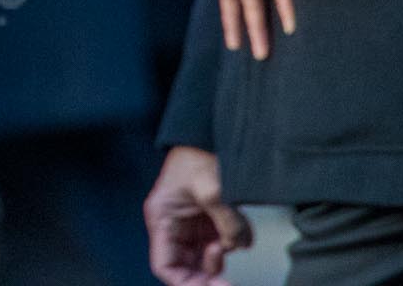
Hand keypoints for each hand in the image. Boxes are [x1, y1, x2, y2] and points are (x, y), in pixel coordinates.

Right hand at [144, 146, 250, 284]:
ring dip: (222, 257)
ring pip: (205, 259)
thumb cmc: (199, 151)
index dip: (185, 283)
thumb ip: (227, 224)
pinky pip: (222, 243)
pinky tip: (240, 229)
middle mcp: (174, 225)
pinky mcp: (210, 219)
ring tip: (232, 240)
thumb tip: (238, 245)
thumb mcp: (211, 188)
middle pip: (186, 267)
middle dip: (207, 276)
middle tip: (226, 284)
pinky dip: (234, 242)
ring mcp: (193, 224)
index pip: (165, 266)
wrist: (209, 131)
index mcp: (162, 218)